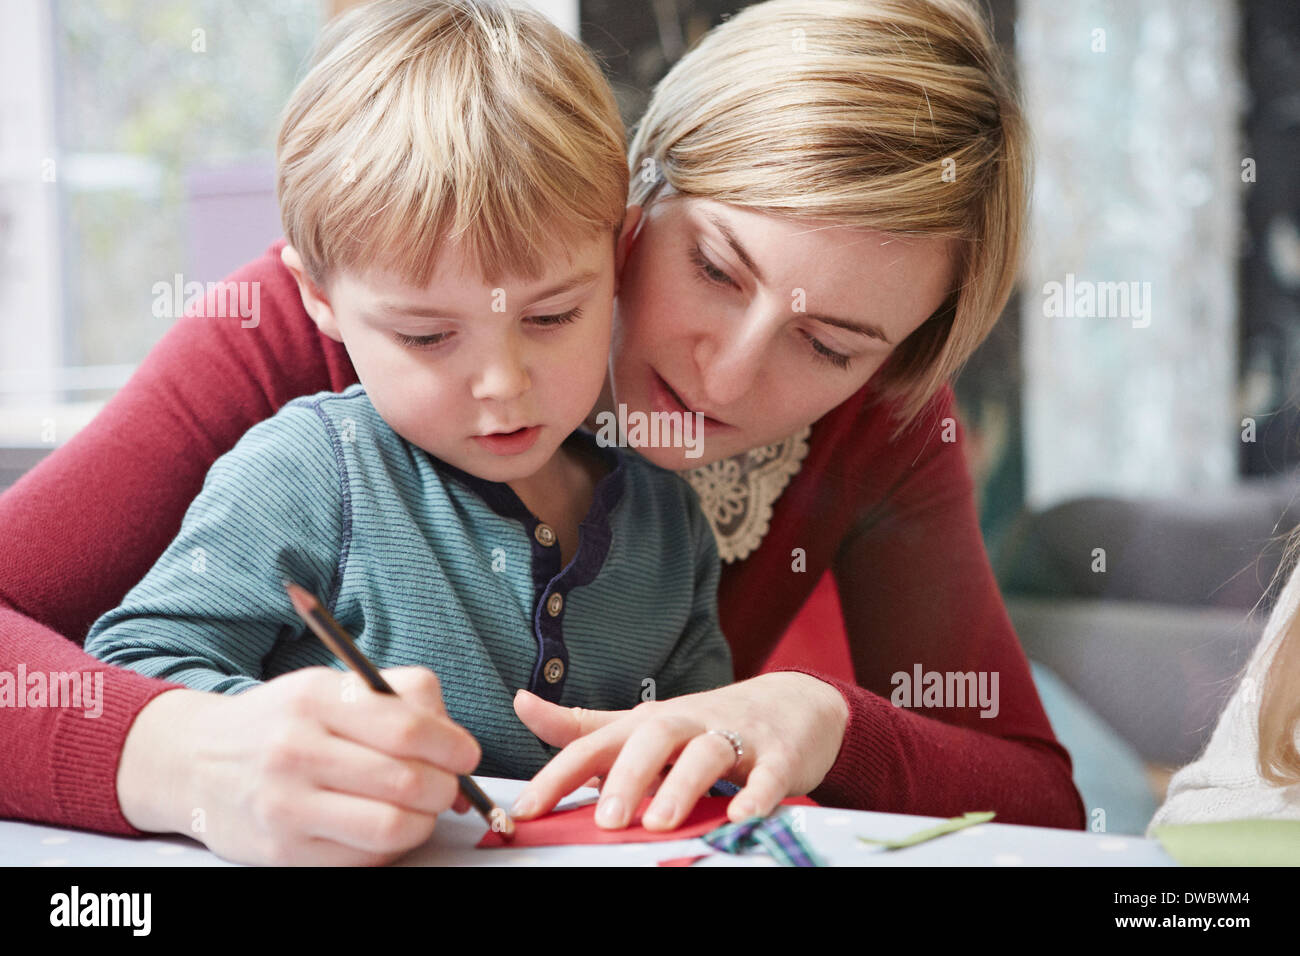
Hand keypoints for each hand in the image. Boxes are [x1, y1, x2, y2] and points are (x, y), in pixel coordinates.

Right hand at [116, 666, 480, 864]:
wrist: (197, 762)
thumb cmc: (284, 721)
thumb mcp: (332, 685)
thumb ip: (402, 699)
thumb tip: (457, 746)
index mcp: (315, 698)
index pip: (408, 729)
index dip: (453, 746)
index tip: (465, 753)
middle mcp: (295, 750)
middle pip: (407, 782)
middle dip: (445, 787)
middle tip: (447, 783)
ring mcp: (285, 806)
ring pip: (392, 828)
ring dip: (423, 821)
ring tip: (418, 807)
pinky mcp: (282, 853)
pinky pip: (365, 859)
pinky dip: (390, 846)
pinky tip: (382, 825)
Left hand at [509, 672, 848, 830]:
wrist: (794, 703)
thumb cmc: (707, 722)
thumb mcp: (643, 723)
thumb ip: (585, 725)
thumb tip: (521, 704)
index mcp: (648, 723)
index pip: (595, 743)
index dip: (558, 775)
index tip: (526, 810)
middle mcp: (688, 723)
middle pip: (652, 739)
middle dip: (628, 777)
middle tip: (607, 820)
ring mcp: (736, 736)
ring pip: (707, 751)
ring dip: (683, 785)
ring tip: (662, 822)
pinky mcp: (779, 755)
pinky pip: (768, 774)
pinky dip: (756, 795)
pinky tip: (741, 818)